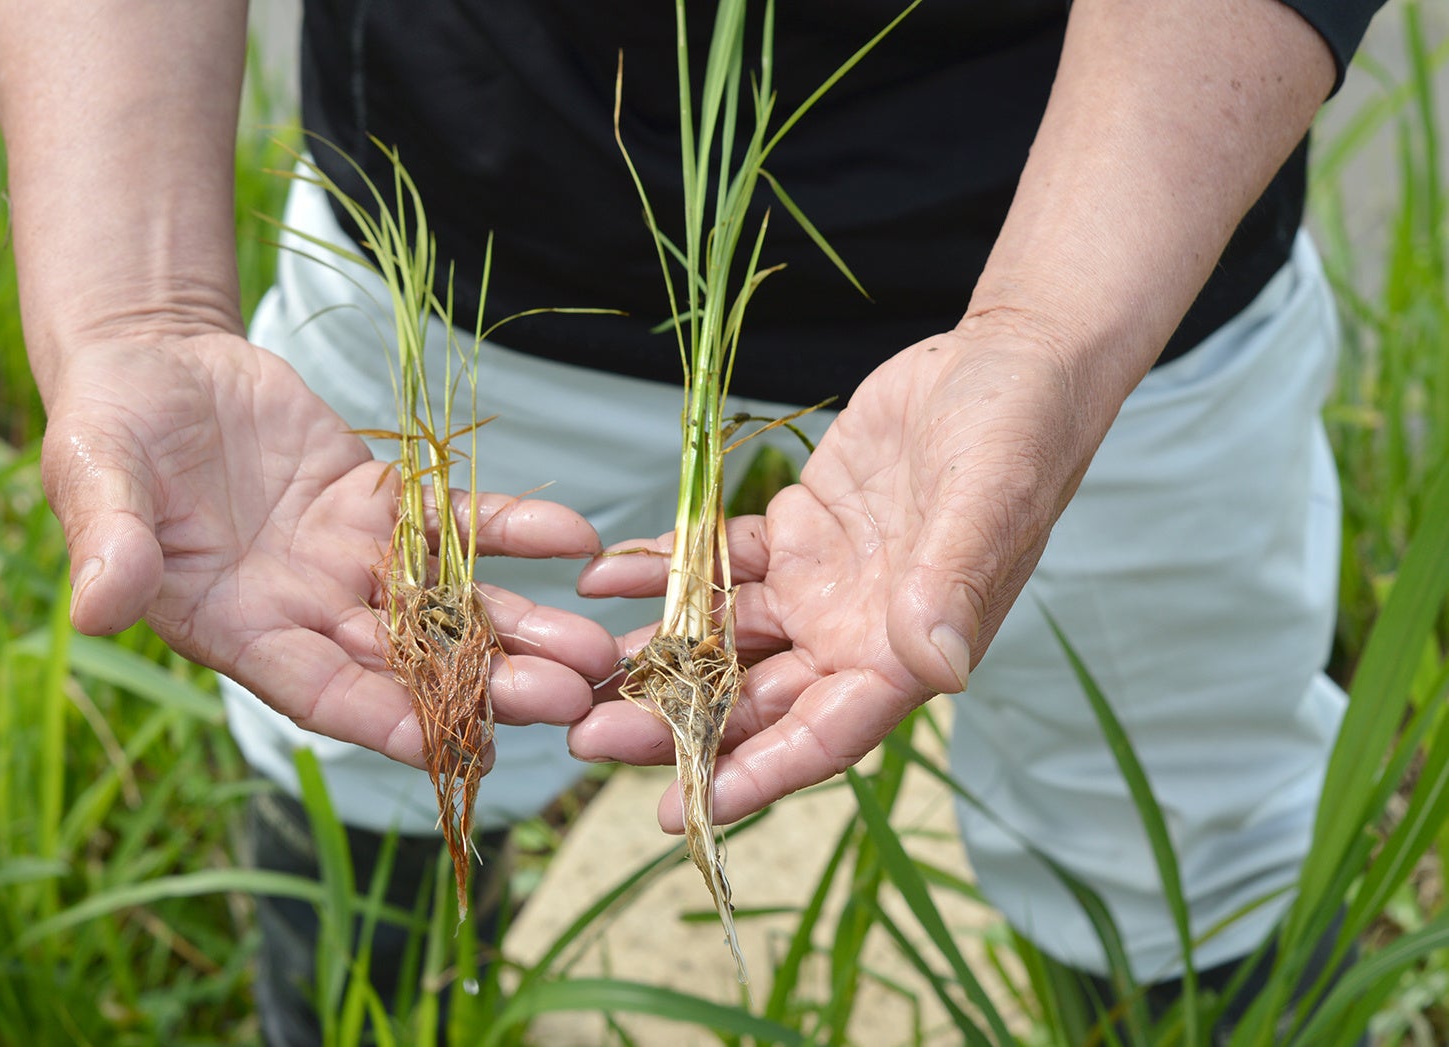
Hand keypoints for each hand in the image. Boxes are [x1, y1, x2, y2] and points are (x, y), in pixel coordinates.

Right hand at [42, 331, 617, 767]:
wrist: (155, 365)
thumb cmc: (107, 429)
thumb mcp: (95, 478)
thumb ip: (110, 542)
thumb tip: (97, 606)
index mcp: (236, 627)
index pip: (318, 689)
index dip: (381, 718)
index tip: (451, 744)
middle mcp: (305, 608)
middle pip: (407, 661)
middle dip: (486, 684)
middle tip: (568, 699)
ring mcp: (351, 560)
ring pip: (447, 603)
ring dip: (519, 624)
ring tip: (594, 647)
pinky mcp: (382, 505)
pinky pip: (455, 523)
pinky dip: (512, 529)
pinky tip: (575, 536)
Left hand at [570, 321, 1119, 829]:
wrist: (1011, 361)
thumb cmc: (1021, 433)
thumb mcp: (989, 501)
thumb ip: (951, 585)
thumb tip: (936, 670)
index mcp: (906, 652)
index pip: (822, 736)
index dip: (751, 777)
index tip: (677, 812)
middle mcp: (856, 633)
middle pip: (755, 700)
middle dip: (674, 724)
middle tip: (587, 737)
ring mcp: (821, 584)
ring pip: (725, 640)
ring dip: (656, 654)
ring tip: (575, 664)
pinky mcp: (795, 531)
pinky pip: (718, 562)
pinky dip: (664, 568)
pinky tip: (604, 569)